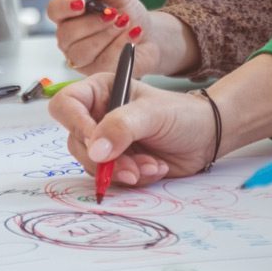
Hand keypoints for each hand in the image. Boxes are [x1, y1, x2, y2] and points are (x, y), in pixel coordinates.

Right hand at [47, 0, 152, 75]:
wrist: (149, 36)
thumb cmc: (128, 15)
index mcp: (69, 16)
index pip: (55, 10)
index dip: (65, 7)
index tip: (81, 2)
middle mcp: (70, 39)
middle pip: (67, 34)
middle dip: (94, 23)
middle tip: (116, 14)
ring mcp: (81, 58)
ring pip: (83, 51)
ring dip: (107, 35)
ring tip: (126, 24)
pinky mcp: (95, 72)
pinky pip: (102, 61)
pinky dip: (120, 46)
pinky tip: (133, 36)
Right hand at [48, 76, 215, 187]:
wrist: (205, 138)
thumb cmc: (181, 114)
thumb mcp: (152, 114)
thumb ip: (122, 127)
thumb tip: (95, 149)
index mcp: (100, 92)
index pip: (66, 105)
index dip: (75, 125)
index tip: (96, 144)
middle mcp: (97, 116)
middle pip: (77, 142)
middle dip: (106, 159)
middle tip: (132, 166)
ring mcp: (106, 142)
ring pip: (93, 164)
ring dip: (122, 171)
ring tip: (152, 165)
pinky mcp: (116, 163)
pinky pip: (110, 178)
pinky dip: (134, 178)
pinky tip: (156, 168)